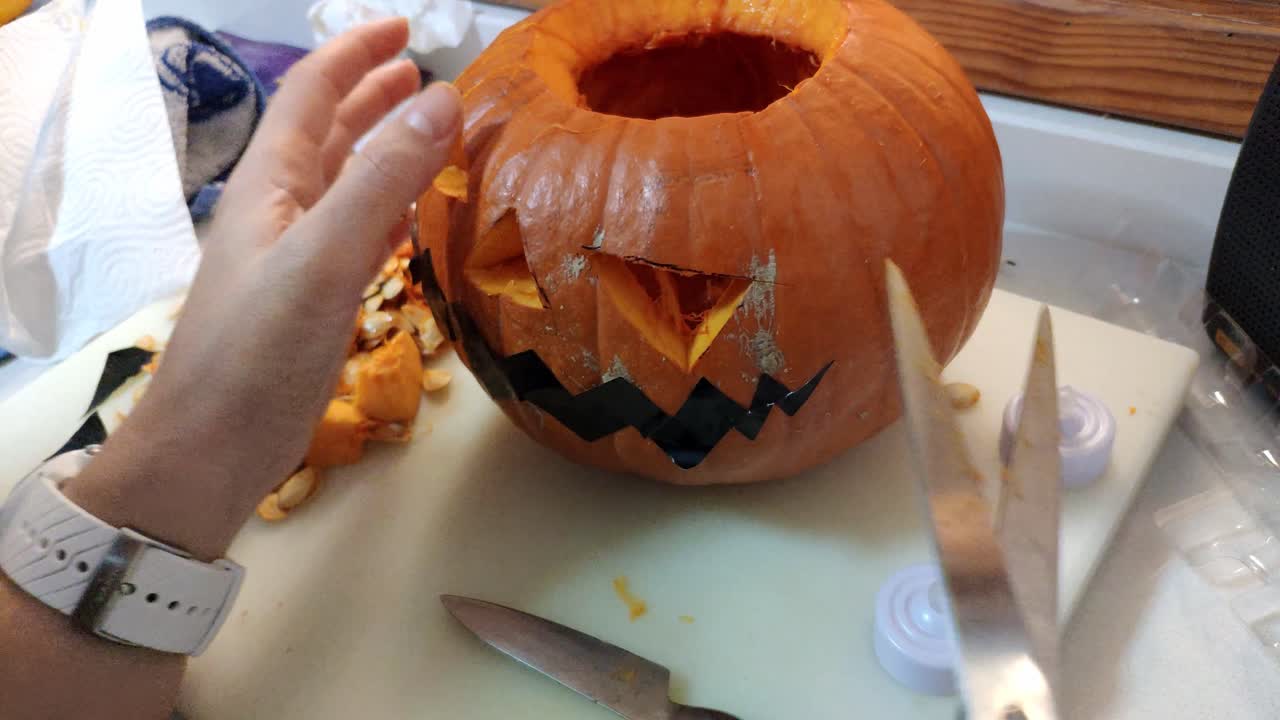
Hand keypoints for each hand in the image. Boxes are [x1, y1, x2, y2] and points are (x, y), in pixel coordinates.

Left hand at [68, 17, 461, 559]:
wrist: (211, 447)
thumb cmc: (258, 351)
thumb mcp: (323, 258)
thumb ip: (382, 180)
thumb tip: (441, 99)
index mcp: (273, 184)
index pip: (313, 94)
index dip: (356, 55)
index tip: (407, 31)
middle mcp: (281, 210)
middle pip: (328, 132)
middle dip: (371, 95)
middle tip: (424, 72)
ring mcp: (295, 258)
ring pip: (343, 184)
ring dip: (382, 149)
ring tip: (427, 130)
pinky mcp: (311, 301)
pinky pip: (354, 235)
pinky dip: (387, 211)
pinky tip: (410, 218)